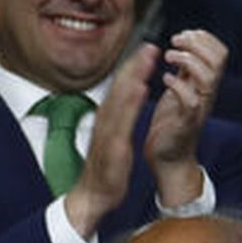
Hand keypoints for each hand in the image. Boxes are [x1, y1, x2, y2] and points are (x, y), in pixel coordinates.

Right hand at [64, 43, 156, 237]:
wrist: (92, 196)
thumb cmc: (105, 167)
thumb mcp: (114, 138)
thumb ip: (120, 118)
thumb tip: (128, 101)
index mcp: (108, 119)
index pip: (121, 89)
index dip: (133, 68)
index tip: (147, 50)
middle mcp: (106, 122)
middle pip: (120, 88)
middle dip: (134, 65)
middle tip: (149, 46)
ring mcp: (108, 133)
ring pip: (120, 99)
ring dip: (133, 77)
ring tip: (147, 59)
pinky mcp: (113, 146)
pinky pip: (123, 121)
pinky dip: (131, 104)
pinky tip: (141, 90)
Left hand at [144, 30, 225, 206]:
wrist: (168, 158)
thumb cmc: (172, 123)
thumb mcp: (181, 88)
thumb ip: (186, 69)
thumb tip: (187, 43)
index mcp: (206, 83)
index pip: (220, 52)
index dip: (204, 38)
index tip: (183, 36)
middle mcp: (208, 93)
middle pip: (219, 59)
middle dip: (197, 43)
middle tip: (175, 42)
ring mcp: (200, 108)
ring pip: (209, 76)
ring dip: (188, 60)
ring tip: (169, 57)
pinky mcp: (187, 123)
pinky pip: (192, 101)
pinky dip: (178, 86)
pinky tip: (165, 80)